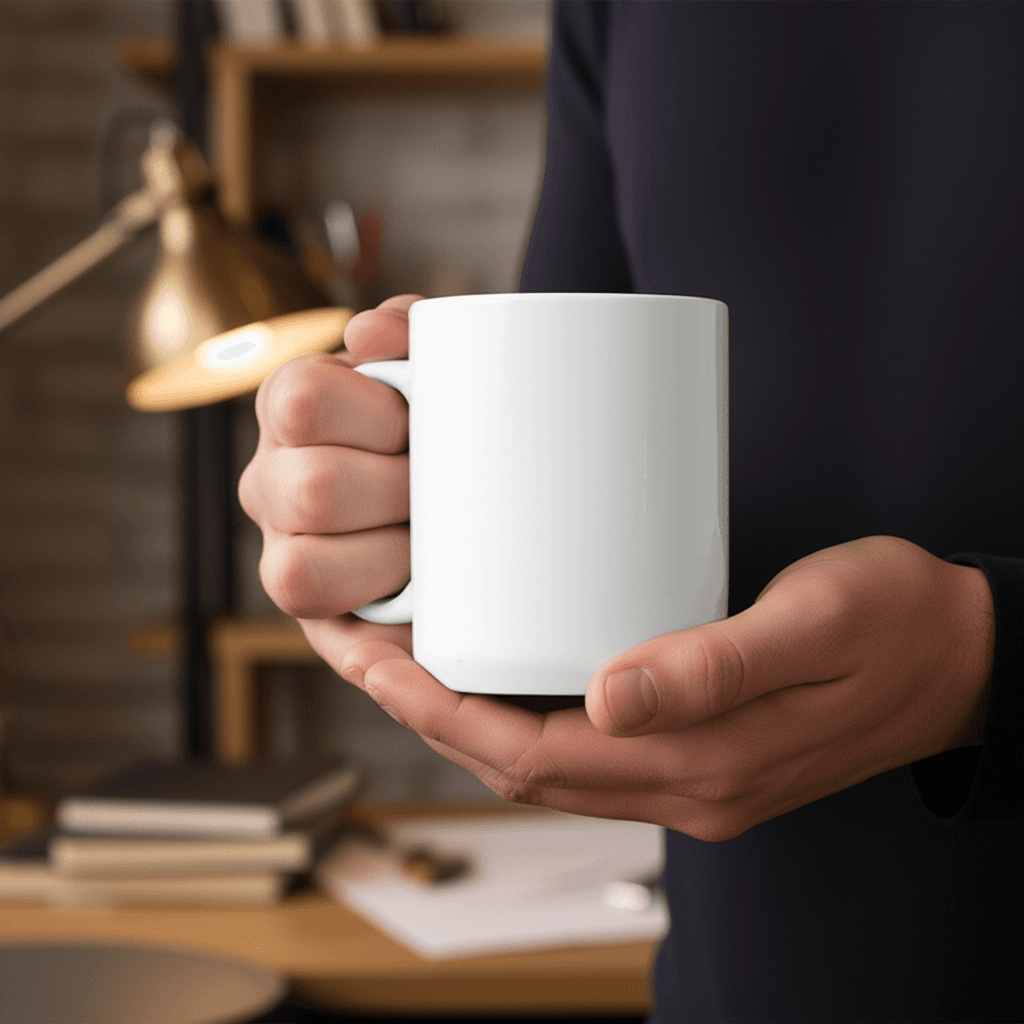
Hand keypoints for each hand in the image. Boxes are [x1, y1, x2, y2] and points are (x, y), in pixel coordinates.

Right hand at [238, 294, 423, 662]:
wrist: (466, 479)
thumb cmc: (440, 415)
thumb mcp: (431, 359)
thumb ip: (407, 331)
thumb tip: (370, 333)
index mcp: (290, 409)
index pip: (302, 402)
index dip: (376, 417)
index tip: (418, 425)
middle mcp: (271, 484)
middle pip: (309, 489)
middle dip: (395, 490)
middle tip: (437, 489)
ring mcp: (286, 558)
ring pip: (300, 574)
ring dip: (387, 560)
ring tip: (431, 543)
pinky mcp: (325, 624)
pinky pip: (335, 647)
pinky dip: (377, 650)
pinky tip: (410, 642)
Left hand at [334, 535, 993, 840]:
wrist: (962, 658)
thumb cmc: (894, 624)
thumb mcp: (814, 626)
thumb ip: (713, 667)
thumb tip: (605, 696)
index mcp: (704, 766)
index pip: (535, 753)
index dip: (443, 713)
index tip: (376, 661)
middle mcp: (683, 787)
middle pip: (520, 762)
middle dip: (429, 713)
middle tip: (362, 648)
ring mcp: (689, 777)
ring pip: (544, 760)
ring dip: (465, 716)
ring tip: (406, 656)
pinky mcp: (698, 751)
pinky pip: (582, 746)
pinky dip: (521, 712)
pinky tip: (500, 668)